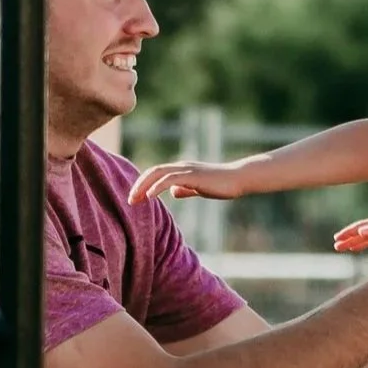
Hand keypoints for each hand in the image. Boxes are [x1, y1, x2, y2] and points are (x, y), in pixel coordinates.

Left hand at [130, 159, 252, 203]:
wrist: (238, 179)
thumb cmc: (222, 184)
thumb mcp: (199, 188)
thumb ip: (186, 189)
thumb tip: (173, 192)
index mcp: (182, 170)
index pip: (156, 173)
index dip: (143, 184)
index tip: (135, 198)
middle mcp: (181, 166)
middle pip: (153, 172)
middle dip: (138, 185)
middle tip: (129, 200)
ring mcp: (187, 170)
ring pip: (158, 173)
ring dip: (143, 186)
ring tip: (134, 200)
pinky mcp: (193, 176)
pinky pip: (170, 179)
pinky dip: (157, 187)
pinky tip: (149, 196)